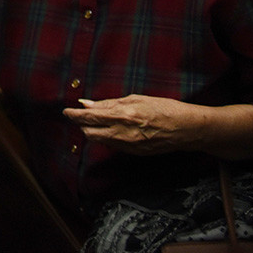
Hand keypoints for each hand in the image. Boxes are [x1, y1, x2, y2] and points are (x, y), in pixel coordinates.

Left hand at [62, 94, 205, 155]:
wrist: (185, 129)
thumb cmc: (163, 108)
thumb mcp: (135, 99)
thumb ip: (109, 103)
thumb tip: (87, 104)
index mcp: (122, 115)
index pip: (89, 117)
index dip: (74, 115)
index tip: (66, 112)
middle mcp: (122, 132)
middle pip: (89, 132)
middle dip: (82, 125)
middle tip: (81, 116)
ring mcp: (127, 145)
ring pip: (99, 141)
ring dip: (93, 131)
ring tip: (97, 122)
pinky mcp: (133, 153)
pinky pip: (112, 146)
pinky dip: (107, 137)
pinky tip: (113, 129)